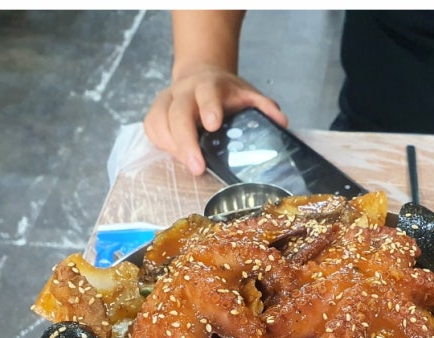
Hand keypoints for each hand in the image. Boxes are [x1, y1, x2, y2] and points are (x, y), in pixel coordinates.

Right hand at [144, 64, 287, 175]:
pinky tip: (176, 155)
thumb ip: (264, 107)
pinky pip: (152, 129)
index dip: (209, 108)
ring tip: (191, 165)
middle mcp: (184, 91)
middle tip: (197, 167)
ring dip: (174, 148)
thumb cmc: (226, 93)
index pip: (207, 94)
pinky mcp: (155, 113)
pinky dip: (162, 144)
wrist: (200, 75)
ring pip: (160, 123)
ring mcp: (166, 101)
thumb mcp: (248, 94)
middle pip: (178, 115)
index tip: (213, 125)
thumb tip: (282, 122)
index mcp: (209, 85)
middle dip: (186, 142)